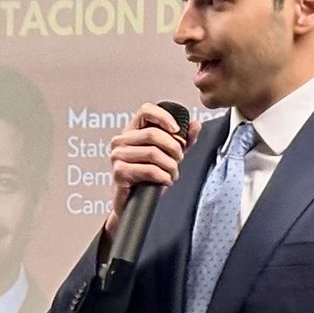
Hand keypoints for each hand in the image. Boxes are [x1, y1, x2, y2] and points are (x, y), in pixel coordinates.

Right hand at [106, 103, 199, 234]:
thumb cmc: (147, 176)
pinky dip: (163, 177)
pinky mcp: (119, 172)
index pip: (145, 110)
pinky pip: (149, 170)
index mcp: (132, 131)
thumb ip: (183, 139)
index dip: (164, 117)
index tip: (177, 130)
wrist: (134, 202)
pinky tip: (165, 181)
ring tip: (172, 173)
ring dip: (170, 166)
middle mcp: (121, 140)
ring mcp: (117, 156)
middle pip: (153, 134)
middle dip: (173, 148)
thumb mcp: (169, 155)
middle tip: (178, 159)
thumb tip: (196, 124)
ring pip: (153, 153)